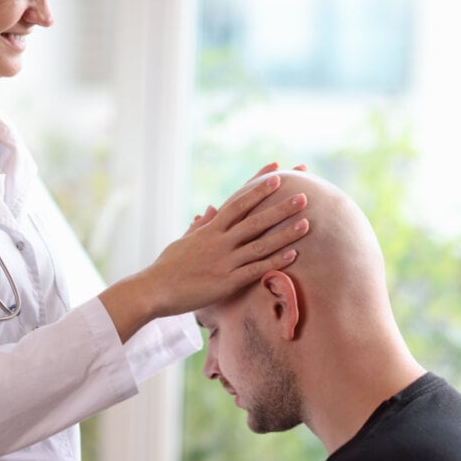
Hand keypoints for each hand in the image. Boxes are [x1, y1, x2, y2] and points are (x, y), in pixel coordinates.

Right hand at [100, 174, 309, 341]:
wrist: (154, 290)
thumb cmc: (167, 267)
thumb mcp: (183, 241)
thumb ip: (199, 226)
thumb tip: (208, 209)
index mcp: (209, 229)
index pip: (238, 201)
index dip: (258, 185)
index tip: (276, 170)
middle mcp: (219, 241)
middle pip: (254, 219)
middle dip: (279, 206)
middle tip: (303, 193)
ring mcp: (224, 260)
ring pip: (260, 243)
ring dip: (284, 232)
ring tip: (307, 222)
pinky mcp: (227, 281)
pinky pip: (255, 269)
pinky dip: (275, 261)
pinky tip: (294, 254)